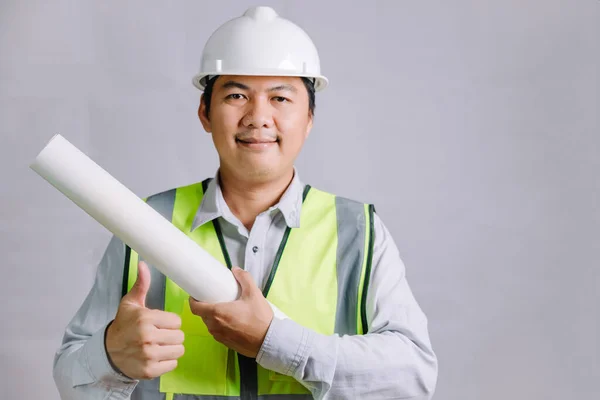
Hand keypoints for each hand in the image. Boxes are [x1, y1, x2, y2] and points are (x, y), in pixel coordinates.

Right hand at [105, 261, 184, 379]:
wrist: (108, 352)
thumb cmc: (124, 325)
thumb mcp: (130, 303)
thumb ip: (141, 284)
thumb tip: (143, 264)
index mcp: (146, 319)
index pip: (177, 321)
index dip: (170, 323)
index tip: (160, 324)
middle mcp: (148, 337)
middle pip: (180, 336)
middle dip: (172, 335)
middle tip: (160, 335)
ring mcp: (149, 355)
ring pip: (179, 350)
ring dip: (171, 348)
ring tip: (159, 345)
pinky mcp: (149, 371)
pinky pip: (172, 365)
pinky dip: (167, 362)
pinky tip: (156, 356)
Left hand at [189, 266, 273, 357]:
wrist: (269, 341)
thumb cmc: (260, 318)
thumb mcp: (254, 294)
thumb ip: (244, 278)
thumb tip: (235, 270)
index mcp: (217, 313)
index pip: (195, 307)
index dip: (193, 300)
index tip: (198, 294)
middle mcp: (215, 326)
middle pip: (203, 315)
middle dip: (206, 306)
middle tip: (215, 298)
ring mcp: (219, 337)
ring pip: (210, 324)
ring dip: (213, 317)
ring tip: (224, 309)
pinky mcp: (226, 344)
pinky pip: (217, 332)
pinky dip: (220, 326)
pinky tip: (231, 322)